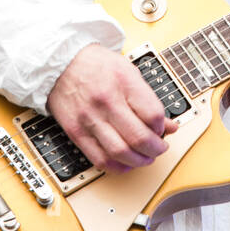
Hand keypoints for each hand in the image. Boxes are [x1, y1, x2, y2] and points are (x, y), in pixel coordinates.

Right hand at [47, 43, 178, 173]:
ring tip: (145, 157)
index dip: (162, 127)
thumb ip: (149, 99)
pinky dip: (117, 167)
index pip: (153, 114)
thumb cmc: (95, 64)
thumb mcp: (129, 71)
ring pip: (120, 153)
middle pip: (139, 137)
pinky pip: (99, 159)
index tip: (162, 129)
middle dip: (155, 149)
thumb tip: (168, 125)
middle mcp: (106, 101)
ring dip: (139, 161)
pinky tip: (125, 163)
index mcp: (123, 82)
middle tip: (159, 148)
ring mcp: (90, 118)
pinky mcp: (76, 132)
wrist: (60, 63)